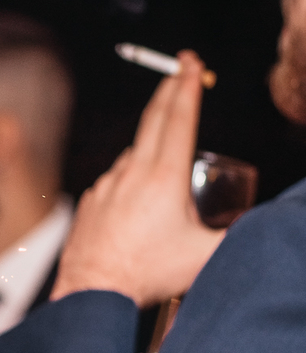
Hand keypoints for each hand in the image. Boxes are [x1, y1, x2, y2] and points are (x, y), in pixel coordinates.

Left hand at [51, 52, 225, 307]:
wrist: (92, 289)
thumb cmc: (147, 274)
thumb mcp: (206, 255)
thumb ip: (238, 234)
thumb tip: (261, 225)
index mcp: (164, 177)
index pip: (179, 119)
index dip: (188, 86)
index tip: (191, 62)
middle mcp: (132, 172)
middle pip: (153, 119)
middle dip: (169, 89)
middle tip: (180, 67)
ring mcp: (107, 184)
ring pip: (134, 155)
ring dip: (151, 146)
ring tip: (168, 161)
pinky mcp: (91, 200)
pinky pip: (115, 180)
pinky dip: (131, 180)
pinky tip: (138, 203)